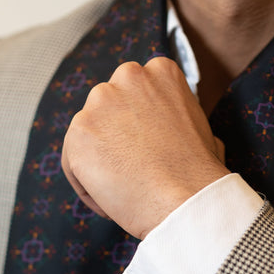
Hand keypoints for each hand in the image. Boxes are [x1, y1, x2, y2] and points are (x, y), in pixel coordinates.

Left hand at [62, 56, 228, 239]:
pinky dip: (88, 187)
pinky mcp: (79, 134)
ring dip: (100, 164)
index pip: (133, 95)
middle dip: (115, 141)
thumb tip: (165, 130)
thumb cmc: (198, 175)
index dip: (138, 129)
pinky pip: (73, 164)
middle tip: (132, 173)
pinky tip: (112, 202)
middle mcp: (127, 76)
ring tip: (124, 191)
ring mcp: (99, 103)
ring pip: (88, 137)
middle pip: (107, 111)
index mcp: (160, 71)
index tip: (147, 153)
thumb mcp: (200, 128)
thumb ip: (176, 116)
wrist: (186, 200)